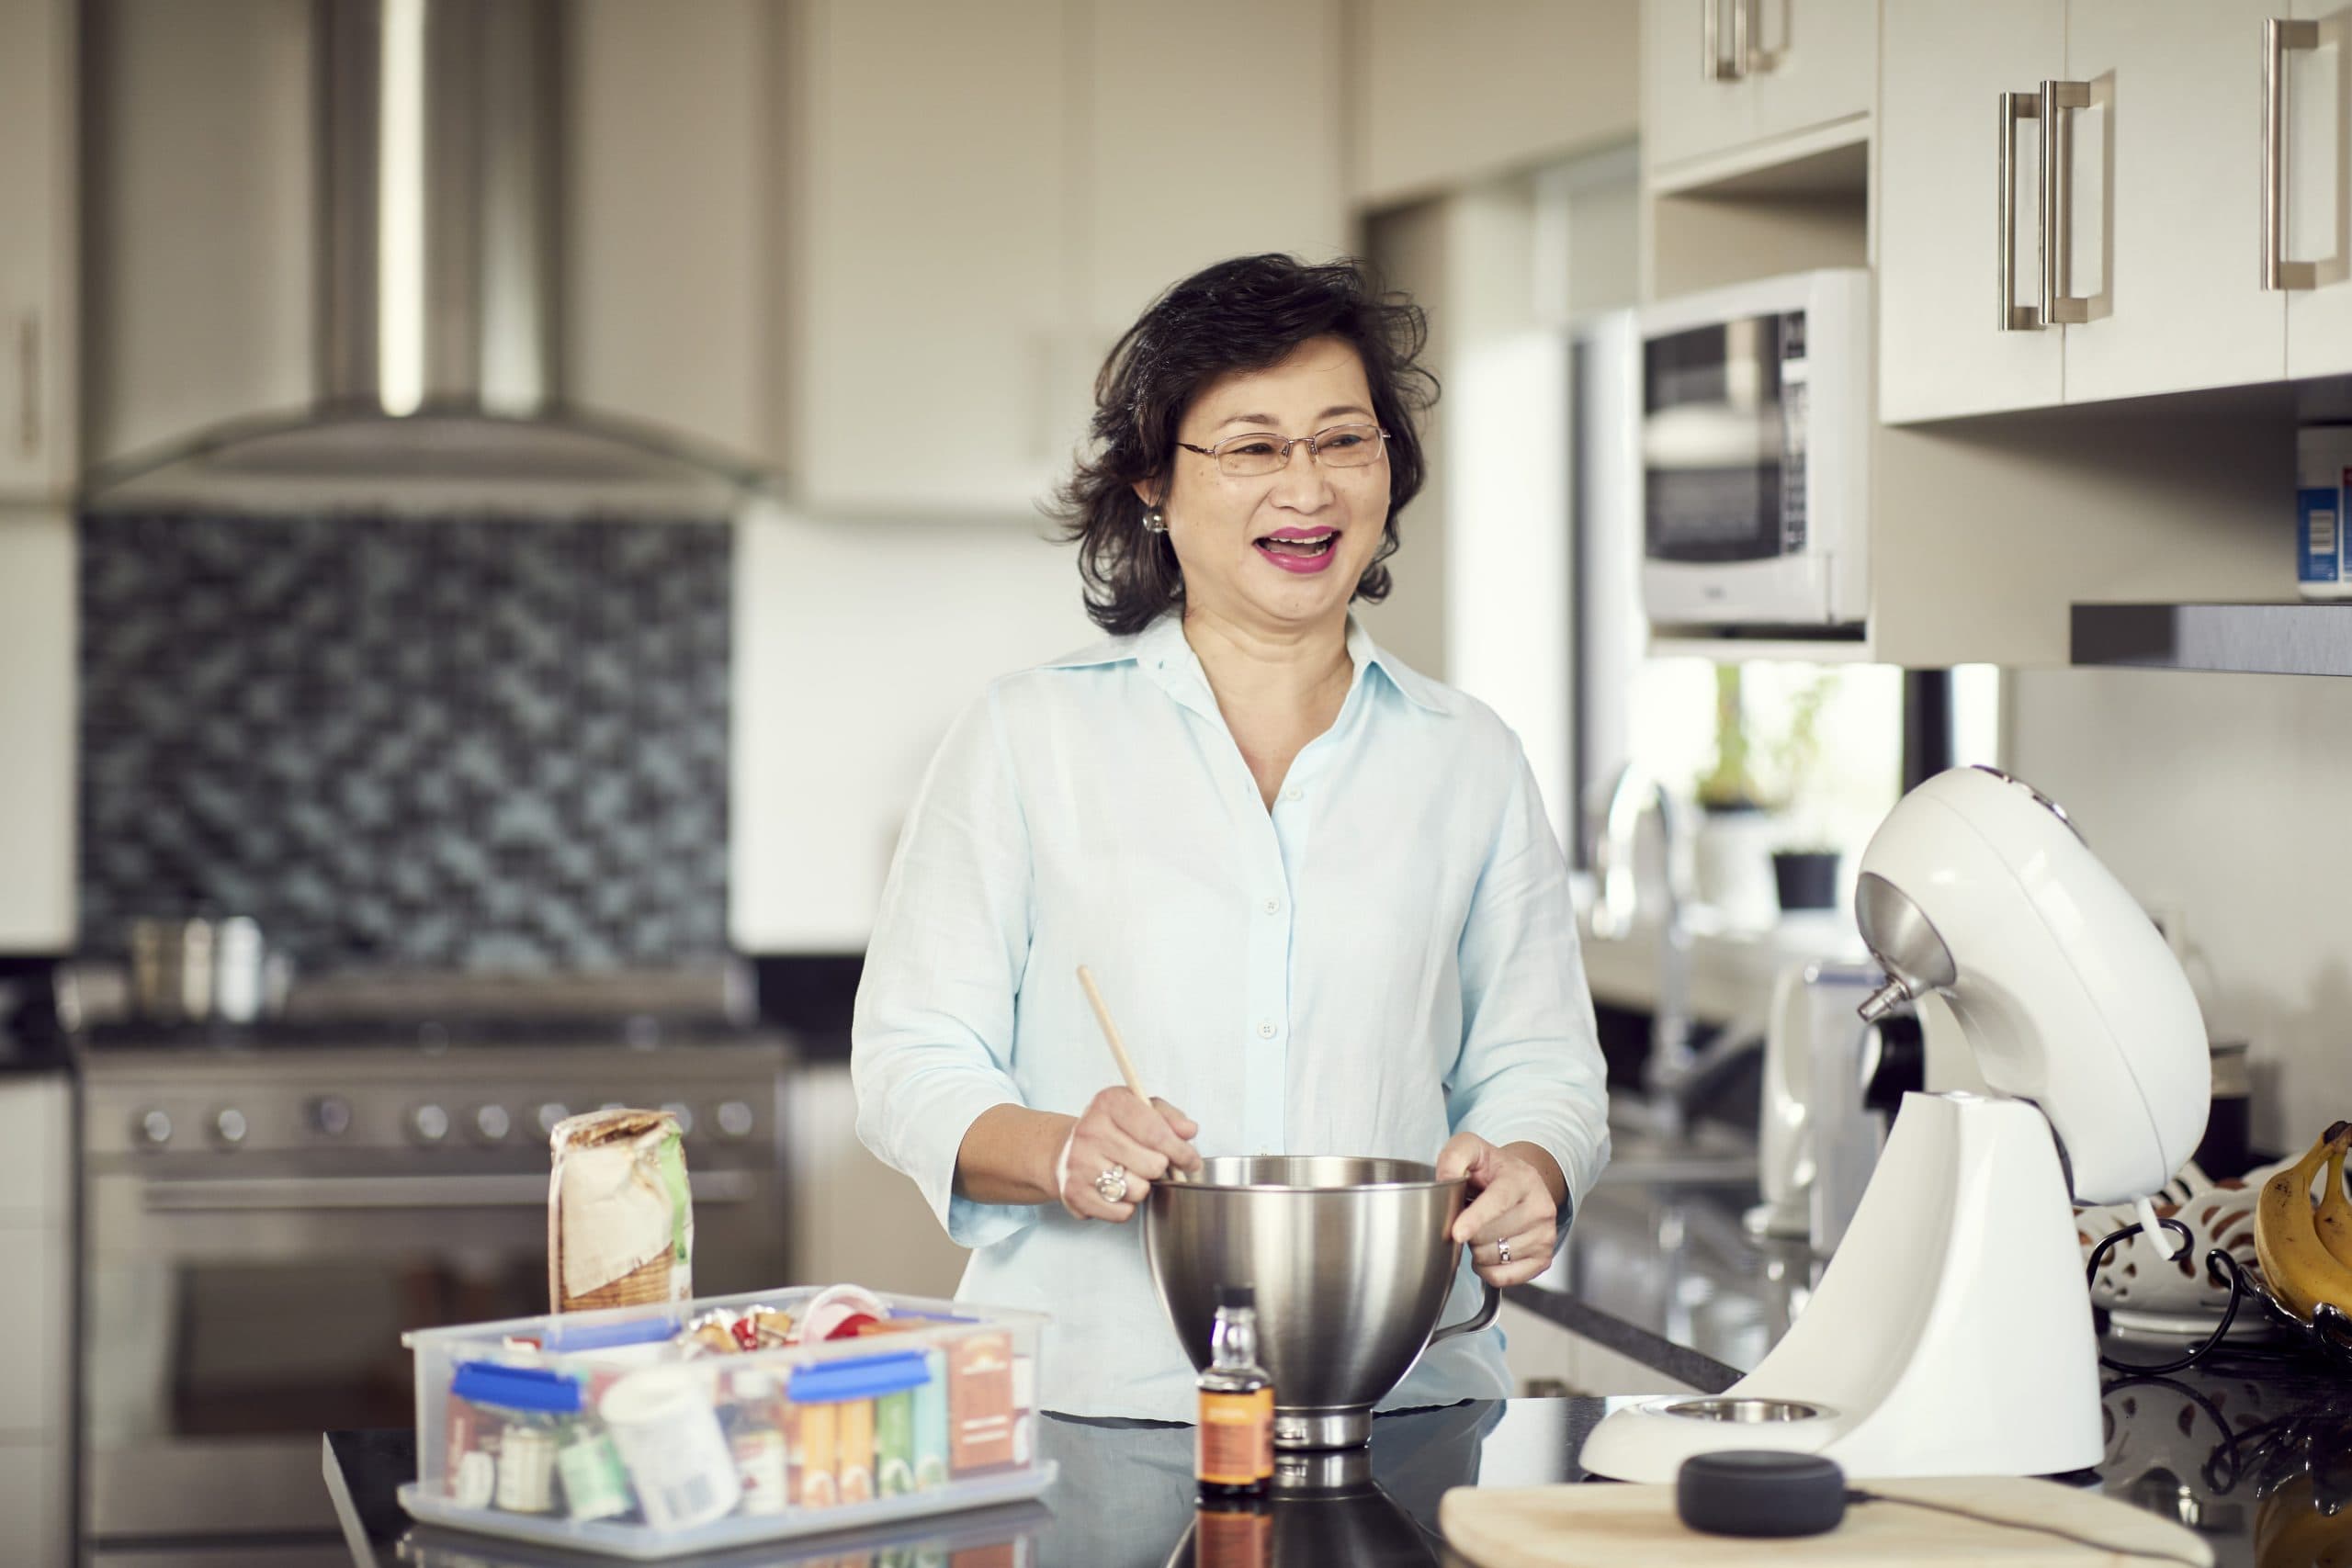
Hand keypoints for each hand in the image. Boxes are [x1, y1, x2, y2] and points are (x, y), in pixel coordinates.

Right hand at [1054, 1087, 1201, 1222]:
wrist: (1067, 1150)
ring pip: (1138, 1191)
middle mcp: (1089, 1130)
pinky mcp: (1074, 1192)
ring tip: (1130, 1174)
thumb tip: (1188, 1130)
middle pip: (1152, 1164)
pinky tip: (1117, 1190)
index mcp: (1109, 1102)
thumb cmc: (1112, 1128)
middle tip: (1151, 1164)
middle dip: (1160, 1168)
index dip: (1181, 1151)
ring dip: (1143, 1188)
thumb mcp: (1141, 1109)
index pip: (1156, 1133)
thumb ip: (1169, 1117)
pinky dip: (1126, 1206)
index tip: (1190, 1160)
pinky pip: (1121, 1212)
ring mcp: (1078, 1162)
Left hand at [1438, 1133, 1557, 1287]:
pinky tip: (1489, 1250)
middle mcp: (1540, 1207)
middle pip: (1488, 1235)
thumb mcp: (1471, 1148)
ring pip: (1493, 1258)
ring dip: (1476, 1250)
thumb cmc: (1492, 1169)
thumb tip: (1445, 1179)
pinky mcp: (1544, 1258)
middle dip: (1468, 1231)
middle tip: (1470, 1216)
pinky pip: (1502, 1277)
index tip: (1457, 1233)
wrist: (1522, 1182)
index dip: (1476, 1219)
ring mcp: (1545, 1235)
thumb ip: (1454, 1157)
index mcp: (1521, 1179)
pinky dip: (1487, 1270)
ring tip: (1482, 1230)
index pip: (1499, 1201)